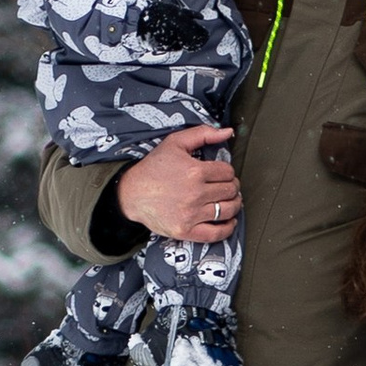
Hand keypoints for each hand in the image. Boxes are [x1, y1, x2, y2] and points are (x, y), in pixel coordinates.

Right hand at [117, 125, 240, 241]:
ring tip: (229, 201)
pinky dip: (228, 228)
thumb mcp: (175, 142)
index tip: (221, 174)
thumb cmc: (153, 168)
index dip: (228, 172)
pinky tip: (228, 221)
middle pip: (230, 191)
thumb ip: (203, 133)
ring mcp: (191, 214)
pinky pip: (216, 234)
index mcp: (195, 171)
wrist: (131, 193)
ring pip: (228, 210)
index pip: (228, 172)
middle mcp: (195, 194)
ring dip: (233, 205)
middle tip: (226, 186)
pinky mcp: (185, 231)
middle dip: (232, 187)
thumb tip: (228, 132)